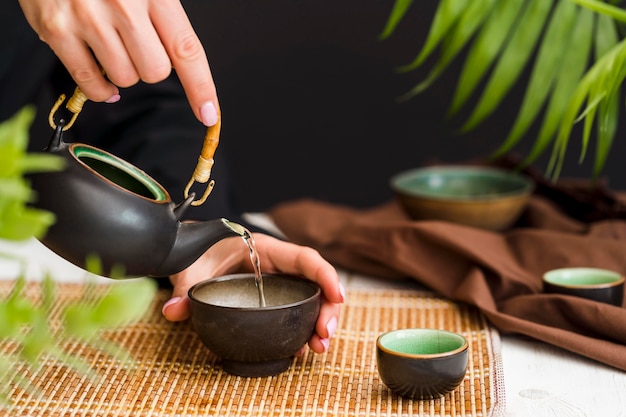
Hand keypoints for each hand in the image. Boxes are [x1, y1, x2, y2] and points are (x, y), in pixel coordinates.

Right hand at [18, 0, 218, 126]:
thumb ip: (162, 16)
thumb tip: (178, 63)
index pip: (186, 50)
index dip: (201, 87)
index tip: (208, 113)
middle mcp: (123, 5)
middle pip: (155, 72)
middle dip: (150, 67)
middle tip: (136, 46)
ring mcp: (88, 18)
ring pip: (124, 78)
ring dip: (122, 72)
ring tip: (111, 46)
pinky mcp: (57, 30)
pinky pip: (89, 81)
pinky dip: (99, 89)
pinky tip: (100, 76)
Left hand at [163, 233, 344, 353]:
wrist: (192, 251)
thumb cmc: (198, 251)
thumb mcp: (191, 268)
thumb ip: (184, 288)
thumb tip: (173, 311)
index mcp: (264, 249)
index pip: (304, 258)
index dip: (325, 275)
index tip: (337, 297)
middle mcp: (277, 266)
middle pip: (314, 284)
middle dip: (326, 309)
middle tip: (323, 337)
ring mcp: (278, 283)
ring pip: (310, 300)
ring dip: (319, 323)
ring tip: (317, 348)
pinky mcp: (273, 298)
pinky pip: (297, 311)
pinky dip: (304, 329)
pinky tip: (301, 348)